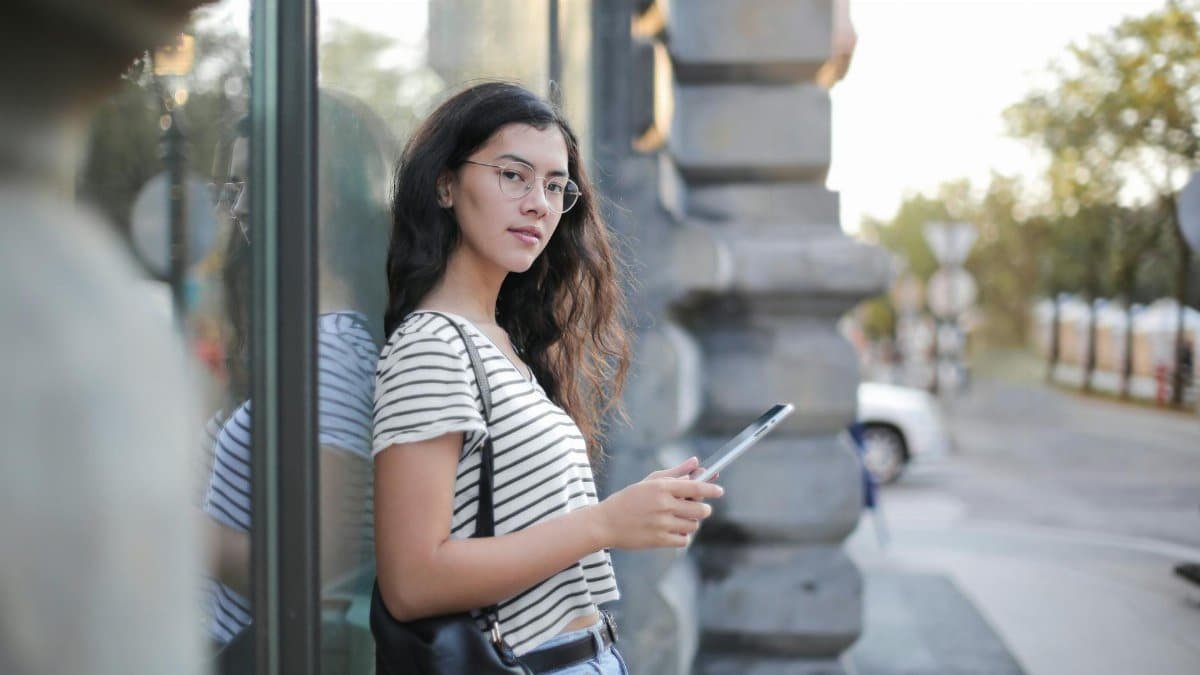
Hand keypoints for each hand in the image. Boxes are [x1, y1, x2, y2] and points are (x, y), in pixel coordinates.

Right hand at [595, 457, 724, 549]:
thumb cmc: (629, 499)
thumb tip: (696, 463)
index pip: (695, 486)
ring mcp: (662, 524)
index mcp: (661, 487)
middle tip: (695, 507)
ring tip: (678, 519)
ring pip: (693, 525)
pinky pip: (684, 540)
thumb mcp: (649, 482)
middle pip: (700, 509)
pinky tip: (671, 530)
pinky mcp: (659, 540)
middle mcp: (664, 505)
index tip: (719, 491)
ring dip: (690, 522)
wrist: (606, 523)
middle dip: (702, 508)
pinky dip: (682, 536)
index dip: (711, 488)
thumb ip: (676, 472)